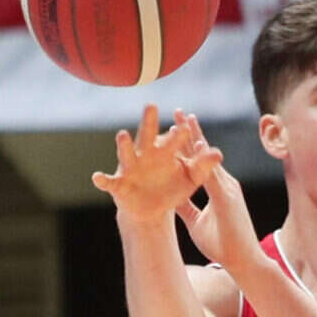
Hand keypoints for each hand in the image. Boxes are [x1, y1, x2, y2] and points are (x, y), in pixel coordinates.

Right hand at [92, 105, 222, 224]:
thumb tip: (219, 153)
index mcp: (165, 152)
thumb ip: (203, 166)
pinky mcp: (119, 186)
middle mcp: (145, 155)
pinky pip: (109, 182)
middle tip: (152, 106)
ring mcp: (130, 169)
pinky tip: (97, 177)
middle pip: (148, 136)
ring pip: (126, 154)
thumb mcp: (190, 178)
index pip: (174, 139)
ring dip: (124, 145)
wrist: (153, 210)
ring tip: (123, 134)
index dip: (179, 134)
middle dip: (149, 122)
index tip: (185, 126)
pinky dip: (102, 179)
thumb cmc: (172, 188)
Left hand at [172, 113, 262, 274]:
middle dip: (190, 132)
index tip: (177, 129)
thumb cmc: (224, 244)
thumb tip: (169, 199)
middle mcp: (225, 183)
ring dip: (195, 136)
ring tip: (182, 118)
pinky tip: (193, 142)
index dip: (190, 146)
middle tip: (178, 113)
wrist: (244, 260)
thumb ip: (186, 208)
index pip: (201, 163)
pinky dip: (201, 157)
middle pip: (204, 153)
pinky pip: (210, 173)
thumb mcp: (197, 223)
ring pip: (207, 157)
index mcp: (219, 189)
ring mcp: (227, 188)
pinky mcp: (226, 196)